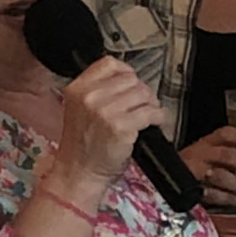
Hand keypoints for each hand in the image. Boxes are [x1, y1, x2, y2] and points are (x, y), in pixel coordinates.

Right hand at [52, 56, 165, 188]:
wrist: (78, 173)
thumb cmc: (82, 143)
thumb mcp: (80, 107)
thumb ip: (99, 89)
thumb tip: (130, 78)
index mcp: (78, 88)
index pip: (110, 63)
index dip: (126, 72)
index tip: (131, 84)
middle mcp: (90, 97)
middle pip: (132, 79)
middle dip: (142, 92)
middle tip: (141, 106)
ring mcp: (105, 111)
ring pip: (144, 94)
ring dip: (151, 104)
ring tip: (146, 115)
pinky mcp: (121, 126)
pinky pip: (151, 112)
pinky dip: (158, 117)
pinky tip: (153, 123)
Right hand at [180, 127, 235, 206]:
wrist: (159, 180)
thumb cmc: (189, 167)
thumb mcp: (206, 154)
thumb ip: (225, 156)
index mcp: (205, 142)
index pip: (226, 134)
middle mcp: (200, 153)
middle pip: (228, 155)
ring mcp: (194, 171)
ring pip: (222, 176)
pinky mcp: (190, 189)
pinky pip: (213, 194)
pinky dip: (230, 199)